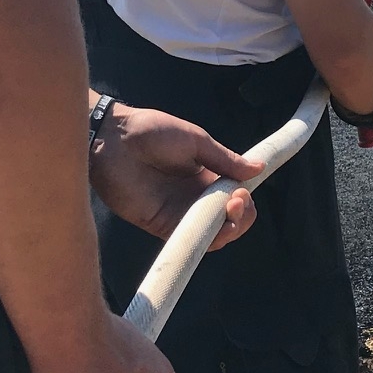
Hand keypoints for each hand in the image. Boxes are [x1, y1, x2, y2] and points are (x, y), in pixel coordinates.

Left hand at [90, 102, 261, 248]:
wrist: (113, 139)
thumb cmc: (151, 131)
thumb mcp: (196, 141)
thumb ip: (225, 159)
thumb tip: (259, 168)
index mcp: (206, 177)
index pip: (235, 198)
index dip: (246, 200)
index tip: (244, 190)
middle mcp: (195, 199)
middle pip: (228, 221)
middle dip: (242, 216)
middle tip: (237, 201)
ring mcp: (179, 214)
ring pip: (213, 236)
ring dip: (229, 229)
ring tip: (229, 210)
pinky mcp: (161, 226)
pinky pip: (189, 241)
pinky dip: (205, 239)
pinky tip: (211, 226)